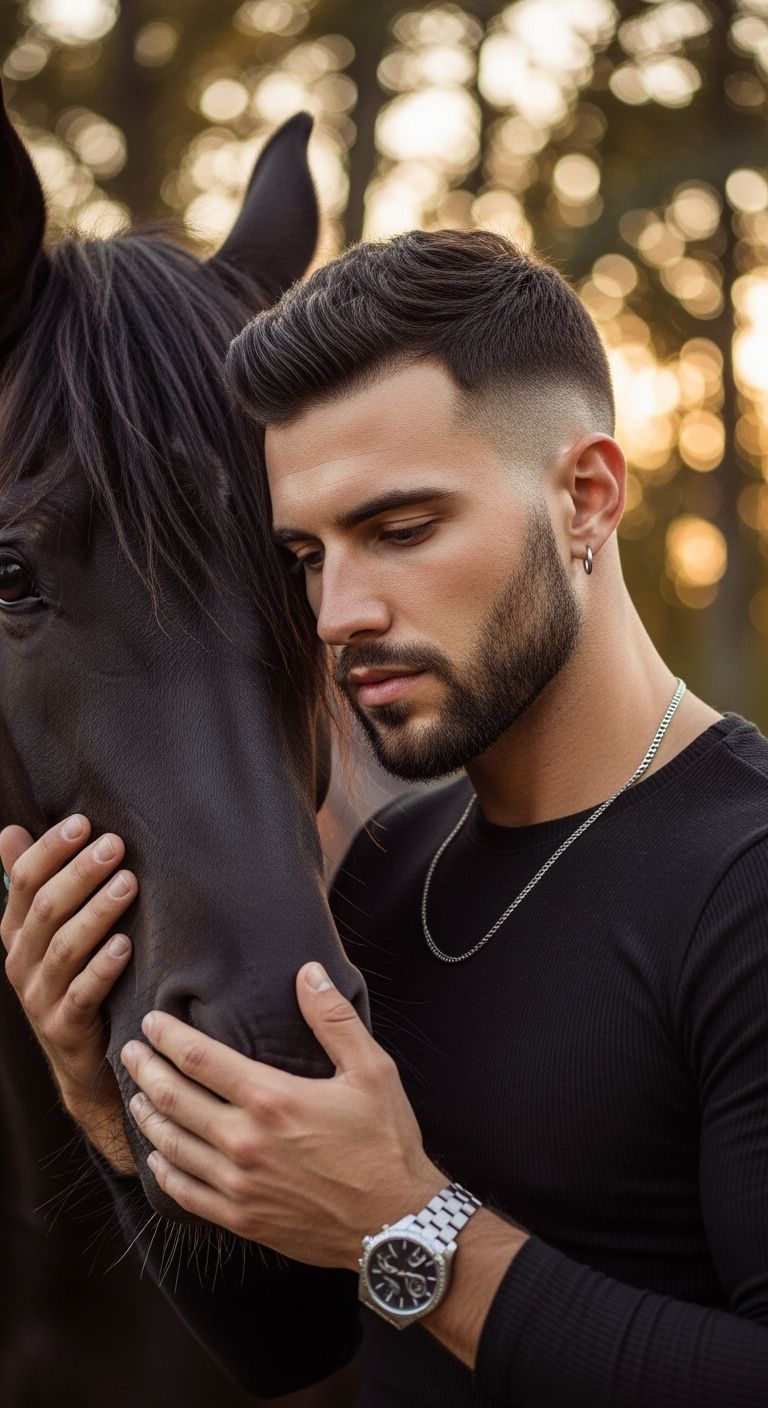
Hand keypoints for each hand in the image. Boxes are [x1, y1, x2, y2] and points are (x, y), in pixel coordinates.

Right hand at [1, 816, 137, 1172]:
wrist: (81, 1059)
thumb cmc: (73, 977)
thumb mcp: (49, 931)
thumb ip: (30, 882)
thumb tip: (9, 830)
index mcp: (15, 932)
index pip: (23, 881)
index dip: (50, 850)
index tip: (82, 822)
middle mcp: (20, 961)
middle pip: (46, 909)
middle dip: (80, 872)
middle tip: (114, 845)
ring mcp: (39, 996)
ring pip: (65, 947)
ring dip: (98, 912)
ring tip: (128, 884)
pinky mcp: (64, 1027)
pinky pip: (83, 994)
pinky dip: (103, 968)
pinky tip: (126, 945)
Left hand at [122, 961, 442, 1265]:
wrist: (395, 1225)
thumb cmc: (386, 1143)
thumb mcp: (372, 1070)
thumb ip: (333, 1018)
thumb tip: (308, 972)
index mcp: (272, 1098)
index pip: (198, 1058)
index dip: (167, 1036)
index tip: (151, 1021)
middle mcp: (245, 1140)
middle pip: (174, 1097)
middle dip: (145, 1070)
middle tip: (128, 1052)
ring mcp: (238, 1184)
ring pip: (171, 1144)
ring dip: (147, 1115)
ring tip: (135, 1095)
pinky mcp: (241, 1218)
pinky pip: (184, 1192)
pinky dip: (163, 1170)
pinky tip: (156, 1156)